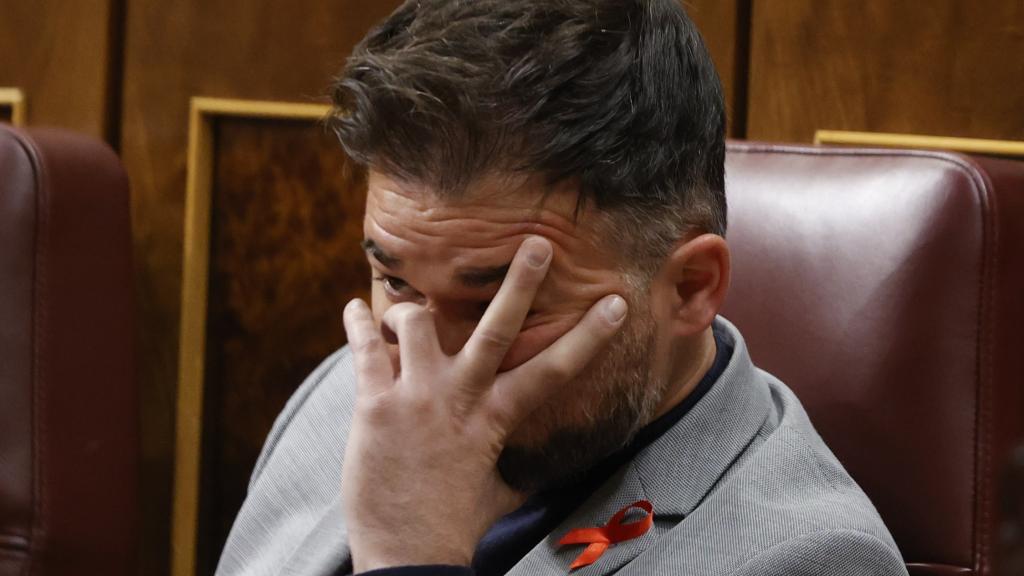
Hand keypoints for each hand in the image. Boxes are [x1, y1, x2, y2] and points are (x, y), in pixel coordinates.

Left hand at [340, 236, 627, 571]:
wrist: (410, 556)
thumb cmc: (459, 526)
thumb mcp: (501, 491)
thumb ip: (516, 463)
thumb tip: (537, 463)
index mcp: (498, 418)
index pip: (555, 370)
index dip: (590, 335)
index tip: (616, 303)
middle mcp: (461, 399)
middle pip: (497, 327)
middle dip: (520, 281)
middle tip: (536, 243)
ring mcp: (417, 398)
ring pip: (417, 321)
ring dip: (411, 308)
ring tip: (408, 310)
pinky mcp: (374, 405)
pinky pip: (365, 348)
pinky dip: (358, 322)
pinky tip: (354, 308)